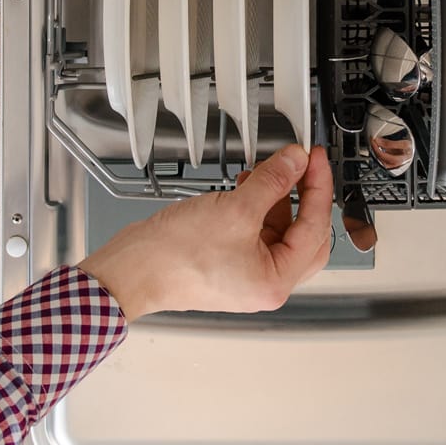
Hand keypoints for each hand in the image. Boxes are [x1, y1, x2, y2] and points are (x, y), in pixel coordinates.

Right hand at [79, 145, 334, 320]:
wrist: (127, 271)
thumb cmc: (173, 257)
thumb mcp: (235, 208)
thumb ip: (273, 181)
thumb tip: (297, 161)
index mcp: (276, 282)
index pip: (315, 228)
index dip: (318, 187)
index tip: (316, 159)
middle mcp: (266, 284)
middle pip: (306, 234)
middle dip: (305, 197)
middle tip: (304, 165)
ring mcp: (248, 275)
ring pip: (281, 231)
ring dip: (278, 199)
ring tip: (268, 172)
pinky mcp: (230, 264)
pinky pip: (258, 233)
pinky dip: (258, 208)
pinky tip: (248, 186)